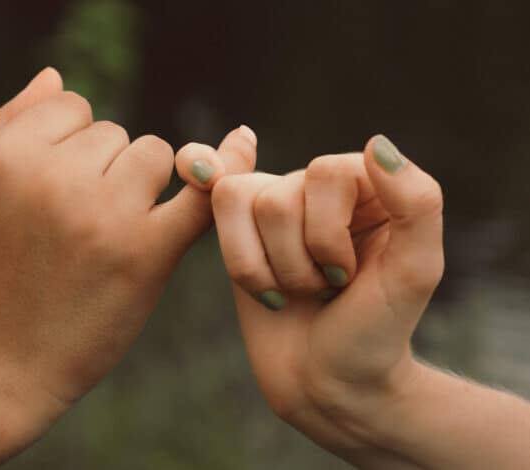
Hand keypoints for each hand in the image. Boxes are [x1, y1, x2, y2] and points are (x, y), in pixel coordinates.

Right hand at [0, 68, 256, 457]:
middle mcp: (57, 179)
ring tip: (109, 231)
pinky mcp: (146, 254)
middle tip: (76, 223)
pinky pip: (200, 195)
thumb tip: (55, 76)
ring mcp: (105, 216)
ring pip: (157, 155)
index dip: (69, 143)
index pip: (72, 106)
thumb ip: (5, 123)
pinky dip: (222, 169)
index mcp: (7, 157)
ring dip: (142, 185)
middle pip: (116, 133)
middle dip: (103, 168)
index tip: (59, 183)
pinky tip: (239, 145)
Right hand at [178, 135, 443, 462]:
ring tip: (301, 289)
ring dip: (272, 268)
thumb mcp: (415, 272)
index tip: (350, 276)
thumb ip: (417, 203)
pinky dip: (243, 265)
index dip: (328, 237)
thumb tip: (377, 144)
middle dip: (299, 263)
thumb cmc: (376, 330)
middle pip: (278, 198)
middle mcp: (320, 185)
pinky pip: (217, 209)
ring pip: (241, 202)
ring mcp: (278, 202)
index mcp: (369, 184)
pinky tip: (270, 289)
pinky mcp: (242, 226)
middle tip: (326, 288)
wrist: (330, 382)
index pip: (326, 174)